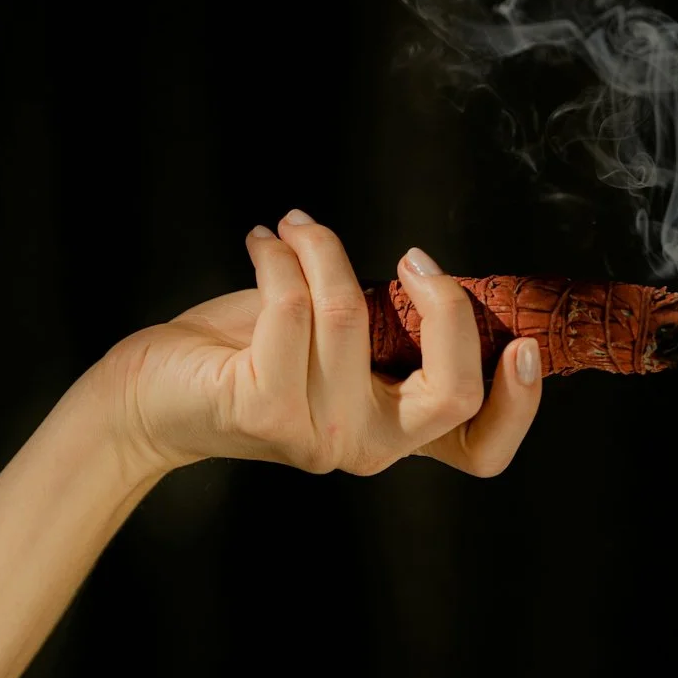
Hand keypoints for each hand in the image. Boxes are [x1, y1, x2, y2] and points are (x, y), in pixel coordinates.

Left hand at [97, 212, 542, 478]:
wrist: (152, 393)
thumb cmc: (249, 353)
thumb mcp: (339, 341)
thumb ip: (392, 326)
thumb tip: (436, 272)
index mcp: (396, 431)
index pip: (482, 450)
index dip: (520, 404)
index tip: (525, 342)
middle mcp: (365, 445)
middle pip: (452, 393)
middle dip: (445, 307)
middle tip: (410, 258)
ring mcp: (317, 435)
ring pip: (352, 318)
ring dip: (324, 248)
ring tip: (297, 227)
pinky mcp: (264, 407)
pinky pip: (292, 305)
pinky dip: (281, 254)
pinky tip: (265, 240)